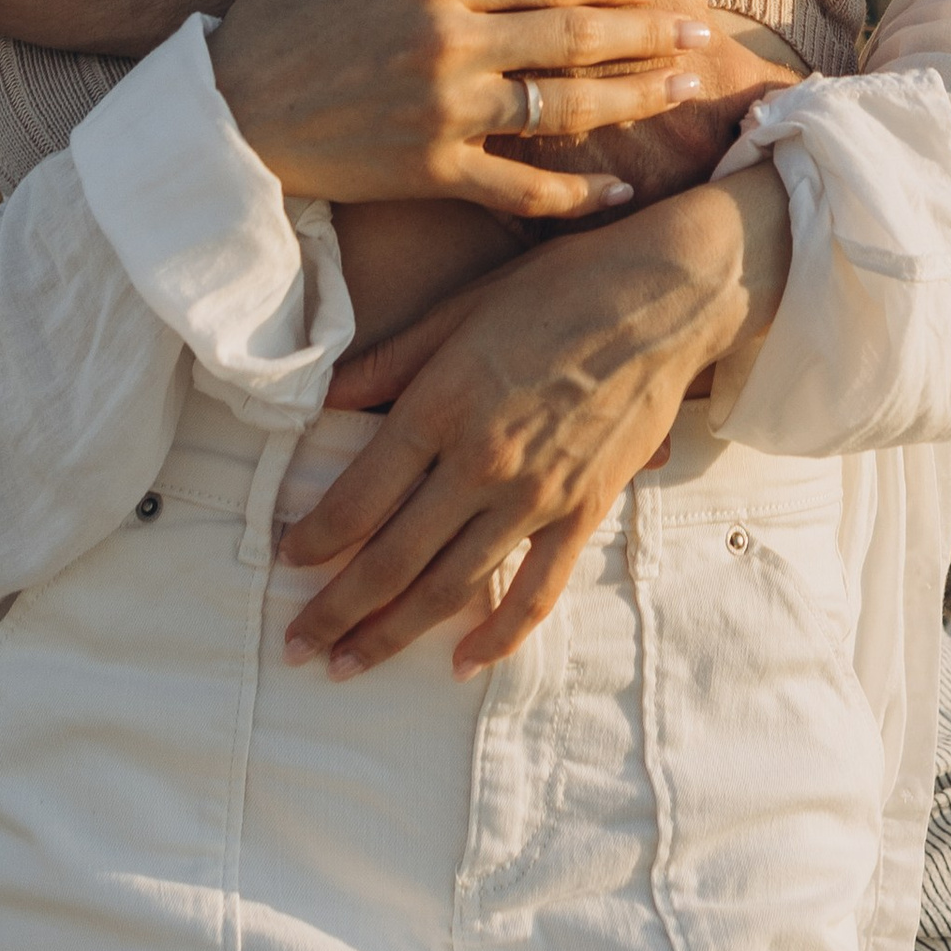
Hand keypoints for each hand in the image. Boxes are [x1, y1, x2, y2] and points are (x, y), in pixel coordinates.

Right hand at [208, 0, 714, 224]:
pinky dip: (570, 193)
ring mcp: (444, 112)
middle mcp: (451, 44)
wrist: (224, 111)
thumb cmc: (284, 12)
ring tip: (680, 88)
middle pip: (572, 37)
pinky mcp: (430, 172)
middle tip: (701, 33)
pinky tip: (615, 190)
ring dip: (630, 97)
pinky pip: (518, 188)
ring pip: (560, 106)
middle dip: (646, 33)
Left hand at [276, 162, 793, 679]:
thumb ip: (388, 362)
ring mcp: (537, 495)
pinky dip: (497, 636)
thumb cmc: (557, 285)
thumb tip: (321, 398)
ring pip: (450, 588)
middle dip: (335, 610)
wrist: (666, 293)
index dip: (313, 539)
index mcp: (443, 405)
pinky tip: (461, 662)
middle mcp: (483, 461)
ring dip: (393, 633)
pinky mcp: (585, 511)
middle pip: (391, 559)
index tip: (284, 562)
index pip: (357, 497)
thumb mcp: (459, 307)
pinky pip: (536, 591)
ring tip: (351, 665)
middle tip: (297, 646)